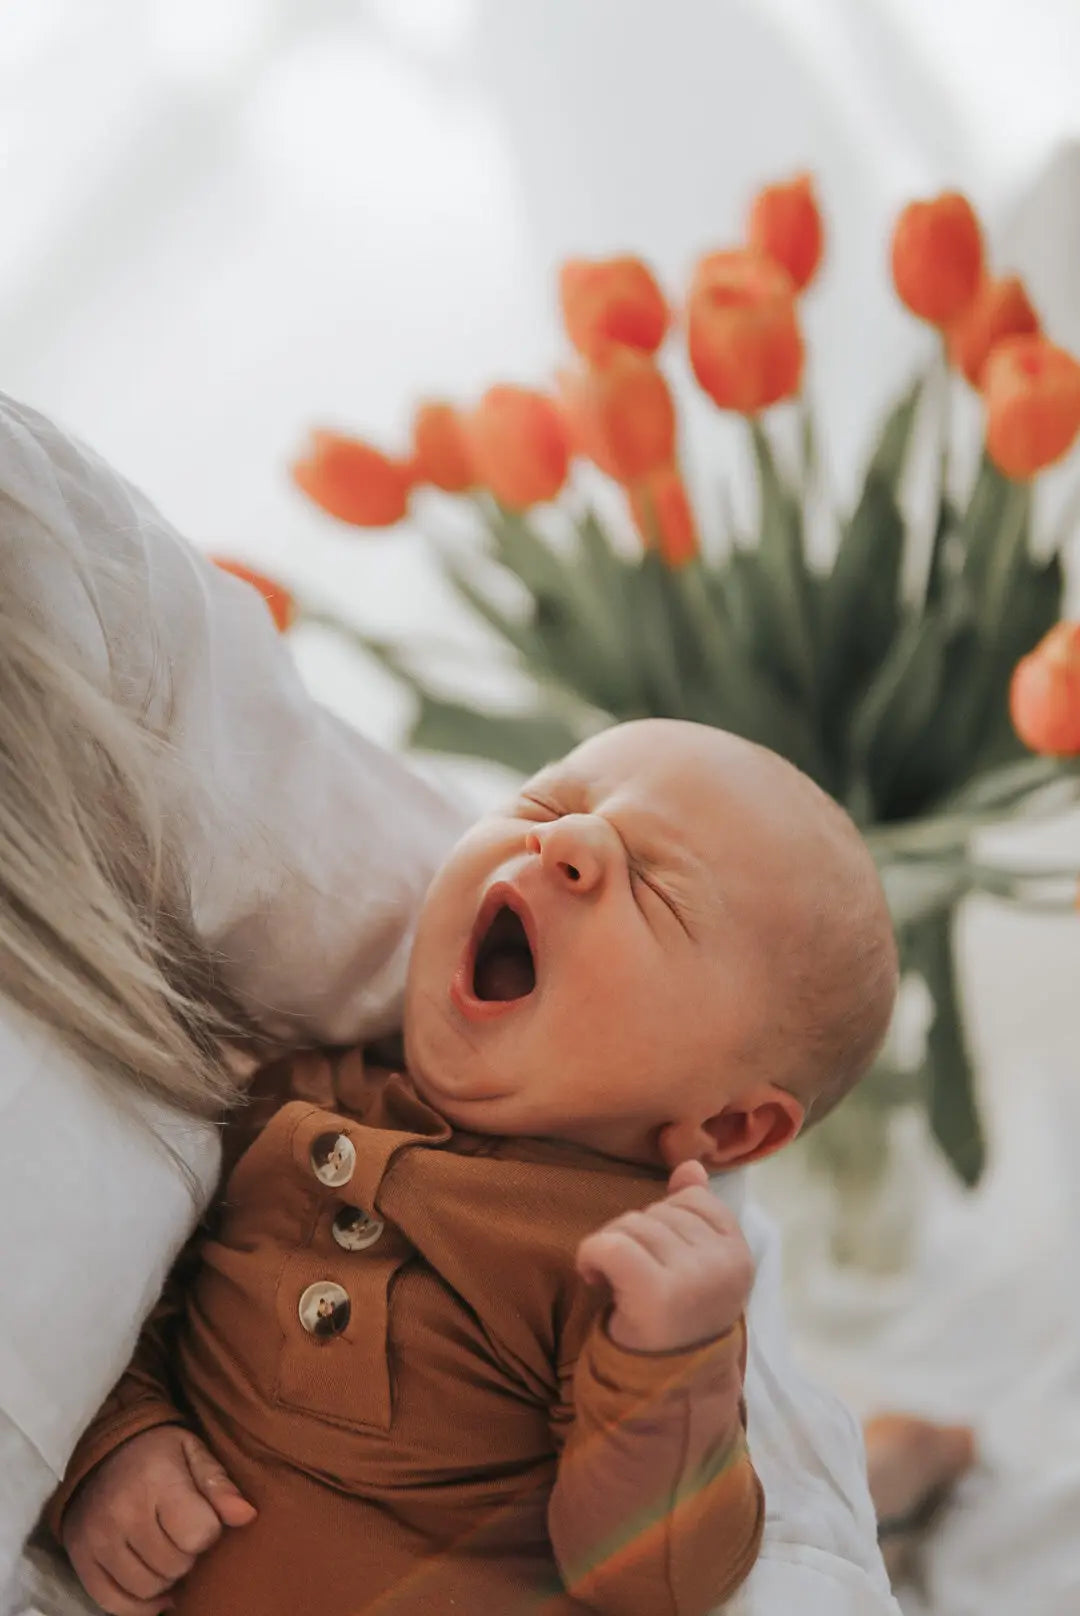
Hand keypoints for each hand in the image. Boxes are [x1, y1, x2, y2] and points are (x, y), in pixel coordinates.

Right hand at [63, 1425, 255, 1615]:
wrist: (101, 1449)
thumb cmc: (157, 1452)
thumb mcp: (193, 1452)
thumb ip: (219, 1485)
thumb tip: (247, 1516)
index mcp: (156, 1481)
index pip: (198, 1534)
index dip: (208, 1531)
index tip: (202, 1517)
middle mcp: (122, 1512)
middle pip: (174, 1566)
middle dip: (187, 1555)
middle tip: (181, 1535)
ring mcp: (97, 1539)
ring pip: (146, 1589)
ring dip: (164, 1579)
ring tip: (165, 1553)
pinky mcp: (80, 1558)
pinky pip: (112, 1603)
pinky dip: (137, 1604)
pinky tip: (152, 1588)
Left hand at [576, 1161, 753, 1353]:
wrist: (661, 1390)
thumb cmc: (675, 1321)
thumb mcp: (694, 1265)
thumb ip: (695, 1212)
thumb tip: (690, 1167)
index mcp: (739, 1253)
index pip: (693, 1199)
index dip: (665, 1223)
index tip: (659, 1259)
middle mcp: (723, 1264)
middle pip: (658, 1210)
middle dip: (636, 1236)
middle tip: (634, 1277)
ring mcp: (693, 1279)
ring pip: (632, 1224)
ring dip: (612, 1249)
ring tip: (619, 1284)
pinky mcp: (656, 1294)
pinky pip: (610, 1244)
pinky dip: (590, 1256)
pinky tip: (594, 1279)